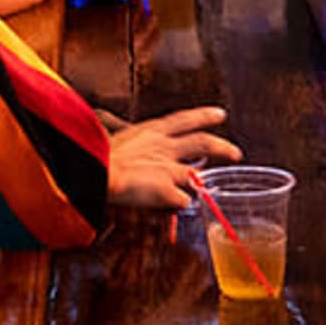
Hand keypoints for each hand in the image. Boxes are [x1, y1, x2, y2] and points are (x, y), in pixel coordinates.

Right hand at [99, 105, 238, 211]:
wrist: (89, 170)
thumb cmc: (89, 152)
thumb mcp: (107, 138)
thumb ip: (118, 137)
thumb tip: (106, 130)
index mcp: (148, 131)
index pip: (183, 119)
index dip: (203, 116)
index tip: (220, 114)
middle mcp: (162, 148)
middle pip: (202, 143)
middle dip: (222, 147)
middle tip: (236, 153)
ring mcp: (167, 169)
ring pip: (197, 175)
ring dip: (206, 184)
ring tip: (213, 194)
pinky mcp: (167, 191)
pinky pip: (182, 201)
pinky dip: (182, 205)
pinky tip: (183, 210)